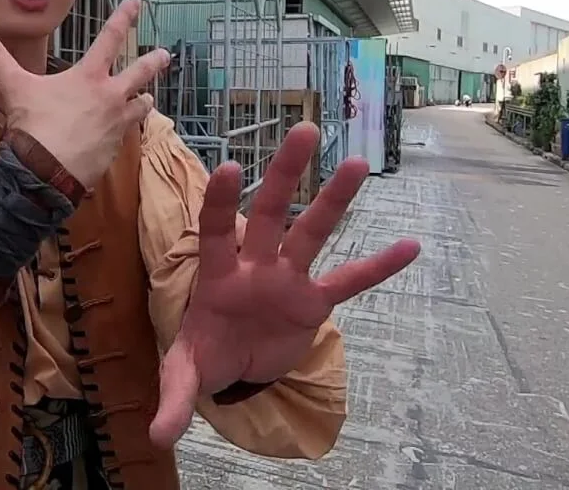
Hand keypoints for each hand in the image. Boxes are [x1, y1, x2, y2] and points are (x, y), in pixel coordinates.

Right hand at [0, 0, 170, 188]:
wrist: (46, 172)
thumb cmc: (33, 126)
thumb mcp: (13, 87)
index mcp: (89, 77)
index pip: (110, 39)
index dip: (124, 18)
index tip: (138, 3)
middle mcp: (111, 97)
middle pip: (141, 73)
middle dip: (154, 61)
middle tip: (166, 55)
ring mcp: (117, 124)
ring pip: (142, 106)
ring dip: (143, 100)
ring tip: (146, 99)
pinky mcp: (116, 149)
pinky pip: (127, 134)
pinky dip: (125, 130)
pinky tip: (121, 133)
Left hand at [148, 122, 420, 448]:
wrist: (232, 366)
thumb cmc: (204, 354)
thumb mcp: (185, 374)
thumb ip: (175, 398)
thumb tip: (158, 437)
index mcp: (217, 274)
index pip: (216, 230)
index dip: (221, 201)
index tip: (229, 166)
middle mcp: (254, 265)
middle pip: (269, 213)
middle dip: (283, 174)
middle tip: (302, 130)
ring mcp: (287, 279)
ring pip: (312, 232)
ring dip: (333, 200)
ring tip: (356, 162)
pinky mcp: (313, 303)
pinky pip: (349, 282)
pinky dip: (378, 267)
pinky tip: (410, 245)